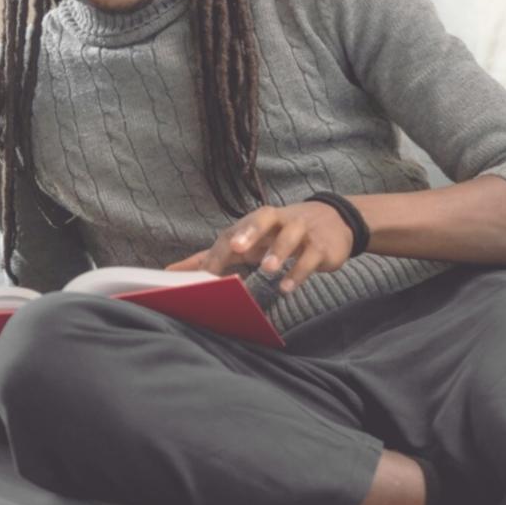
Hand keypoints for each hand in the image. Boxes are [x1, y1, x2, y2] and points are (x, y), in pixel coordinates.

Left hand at [165, 201, 354, 293]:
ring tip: (268, 269)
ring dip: (279, 252)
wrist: (333, 221)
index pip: (235, 232)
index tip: (205, 274)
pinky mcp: (321, 247)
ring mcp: (302, 232)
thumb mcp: (245, 242)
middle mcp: (278, 221)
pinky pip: (311, 257)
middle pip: (263, 218)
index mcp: (256, 220)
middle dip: (249, 232)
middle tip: (236, 248)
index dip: (220, 252)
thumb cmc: (278, 234)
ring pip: (290, 236)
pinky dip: (299, 271)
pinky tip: (287, 286)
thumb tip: (172, 271)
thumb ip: (211, 256)